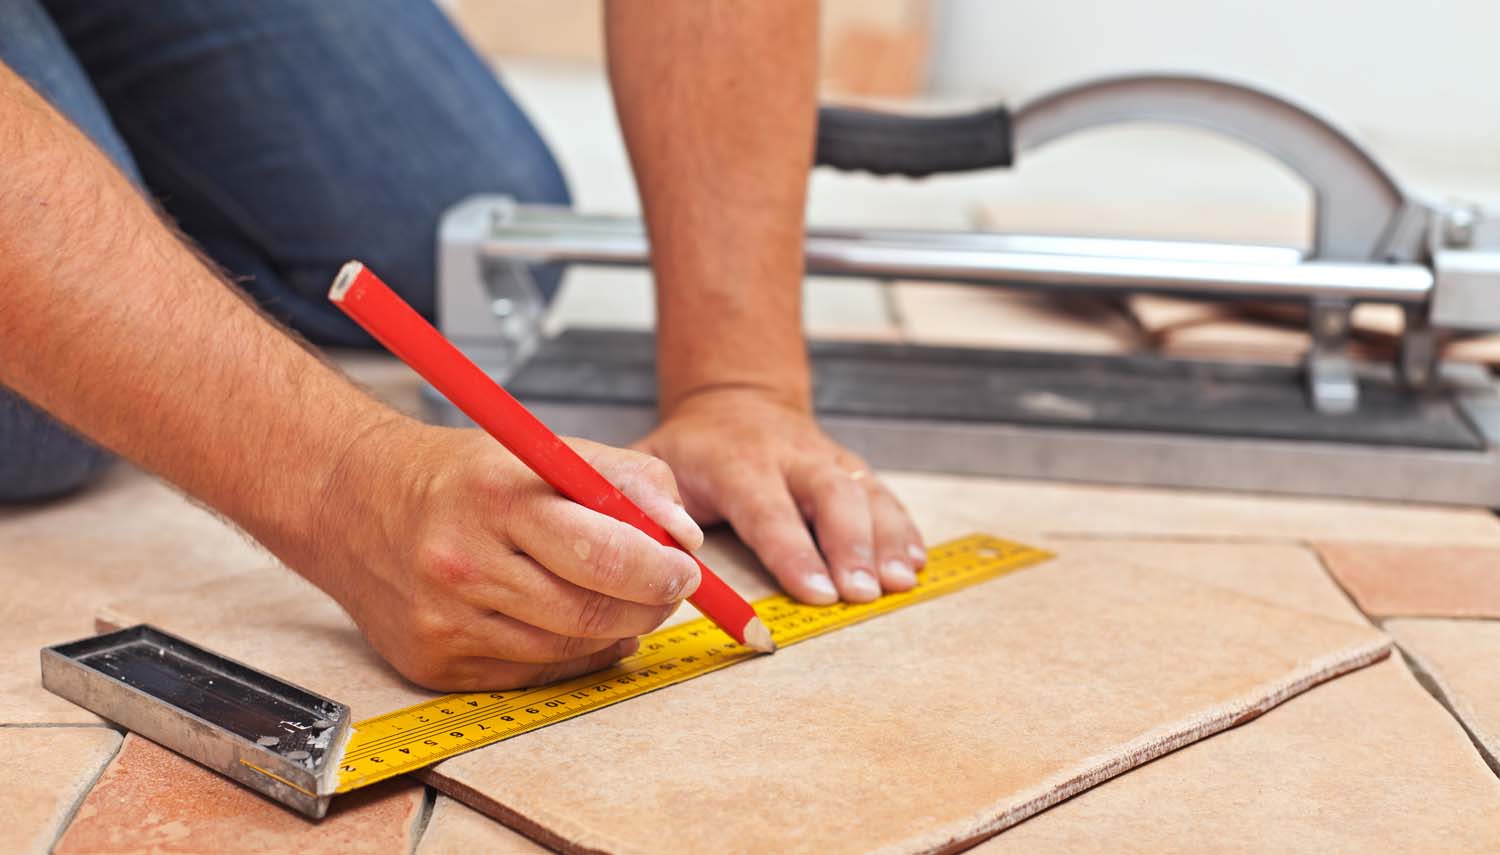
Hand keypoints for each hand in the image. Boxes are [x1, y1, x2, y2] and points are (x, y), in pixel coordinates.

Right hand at [305, 420, 703, 691]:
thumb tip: (685, 537)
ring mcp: (445, 620)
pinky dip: (570, 655)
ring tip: (618, 600)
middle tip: (667, 589)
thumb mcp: (547, 450)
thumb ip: (629, 480)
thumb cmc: (463, 476)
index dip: (660, 570)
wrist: (353, 501)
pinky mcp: (434, 663)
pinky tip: (574, 626)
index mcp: (497, 496)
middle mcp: (463, 561)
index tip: (686, 570)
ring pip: (568, 650)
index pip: (602, 551)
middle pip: (590, 612)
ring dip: (613, 631)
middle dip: (648, 605)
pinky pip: (532, 674)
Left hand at [634, 388, 925, 604]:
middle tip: (863, 593)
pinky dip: (903, 529)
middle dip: (852, 545)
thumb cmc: (691, 450)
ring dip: (886, 540)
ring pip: (865, 493)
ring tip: (898, 583)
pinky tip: (914, 563)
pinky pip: (883, 495)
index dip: (793, 552)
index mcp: (737, 461)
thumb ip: (647, 501)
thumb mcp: (651, 463)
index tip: (817, 592)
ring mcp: (826, 459)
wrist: (735, 402)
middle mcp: (790, 456)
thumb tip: (660, 549)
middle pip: (831, 495)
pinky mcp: (850, 468)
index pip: (768, 509)